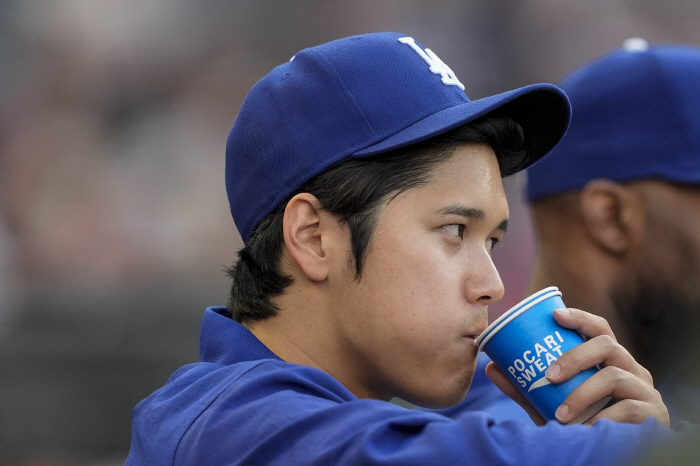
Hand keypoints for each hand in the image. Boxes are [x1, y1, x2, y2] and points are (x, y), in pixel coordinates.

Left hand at [485, 307, 669, 426]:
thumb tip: (491, 367)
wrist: (614, 457)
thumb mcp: (551, 405)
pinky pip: (629, 410)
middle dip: (574, 356)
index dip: (579, 317)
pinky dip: (603, 418)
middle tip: (548, 376)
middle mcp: (632, 370)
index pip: (600, 329)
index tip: (555, 315)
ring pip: (613, 376)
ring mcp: (646, 391)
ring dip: (582, 394)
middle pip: (607, 345)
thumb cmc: (584, 424)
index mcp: (610, 361)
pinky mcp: (654, 416)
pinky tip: (587, 429)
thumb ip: (525, 389)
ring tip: (560, 415)